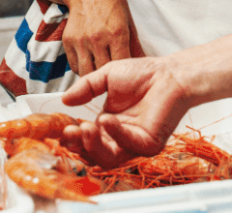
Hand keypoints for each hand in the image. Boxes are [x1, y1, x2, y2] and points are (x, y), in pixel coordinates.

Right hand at [60, 56, 191, 167]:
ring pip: (107, 158)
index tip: (62, 127)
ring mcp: (133, 143)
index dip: (72, 136)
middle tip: (69, 132)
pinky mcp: (149, 144)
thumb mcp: (106, 77)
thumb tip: (64, 100)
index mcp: (107, 124)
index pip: (85, 139)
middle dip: (78, 145)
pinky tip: (107, 119)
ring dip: (92, 145)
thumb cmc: (143, 74)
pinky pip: (127, 146)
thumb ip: (86, 88)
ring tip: (84, 127)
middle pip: (92, 153)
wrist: (170, 73)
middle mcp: (119, 137)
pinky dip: (114, 133)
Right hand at [62, 0, 145, 74]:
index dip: (125, 75)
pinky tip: (90, 64)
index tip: (128, 78)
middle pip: (104, 71)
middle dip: (110, 79)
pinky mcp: (68, 42)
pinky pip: (74, 67)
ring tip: (101, 73)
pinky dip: (82, 69)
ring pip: (87, 73)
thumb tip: (143, 65)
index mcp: (117, 32)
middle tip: (114, 81)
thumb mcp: (128, 19)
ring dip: (94, 76)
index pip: (122, 64)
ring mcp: (81, 41)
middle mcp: (98, 38)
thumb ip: (135, 44)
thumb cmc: (110, 3)